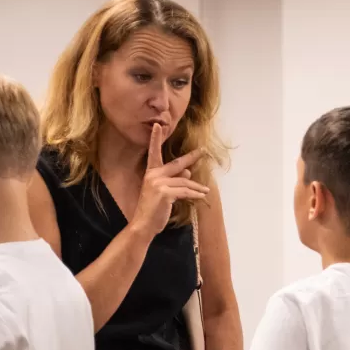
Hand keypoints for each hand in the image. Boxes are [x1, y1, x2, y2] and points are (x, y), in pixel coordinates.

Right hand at [131, 122, 208, 239]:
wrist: (144, 224)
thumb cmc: (153, 209)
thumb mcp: (163, 192)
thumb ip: (174, 180)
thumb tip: (188, 171)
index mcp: (151, 173)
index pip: (154, 152)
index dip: (156, 139)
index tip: (158, 125)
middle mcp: (153, 175)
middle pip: (177, 163)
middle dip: (192, 157)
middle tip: (203, 151)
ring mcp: (158, 183)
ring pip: (184, 181)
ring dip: (197, 187)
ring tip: (205, 190)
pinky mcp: (165, 193)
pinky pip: (185, 191)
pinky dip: (195, 194)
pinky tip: (202, 196)